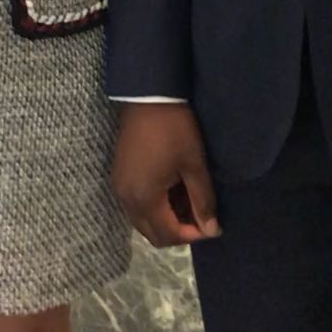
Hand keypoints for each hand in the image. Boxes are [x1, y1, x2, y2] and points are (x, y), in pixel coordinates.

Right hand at [113, 103, 220, 247]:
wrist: (148, 96)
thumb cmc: (175, 130)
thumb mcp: (194, 165)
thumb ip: (203, 201)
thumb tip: (212, 230)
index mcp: (144, 199)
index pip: (168, 235)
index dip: (193, 235)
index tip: (213, 224)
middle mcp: (126, 199)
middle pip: (152, 233)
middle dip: (178, 231)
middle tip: (201, 215)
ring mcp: (119, 188)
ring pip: (143, 220)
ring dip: (166, 219)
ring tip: (189, 201)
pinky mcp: (119, 176)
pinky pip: (136, 205)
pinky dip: (155, 206)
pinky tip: (172, 190)